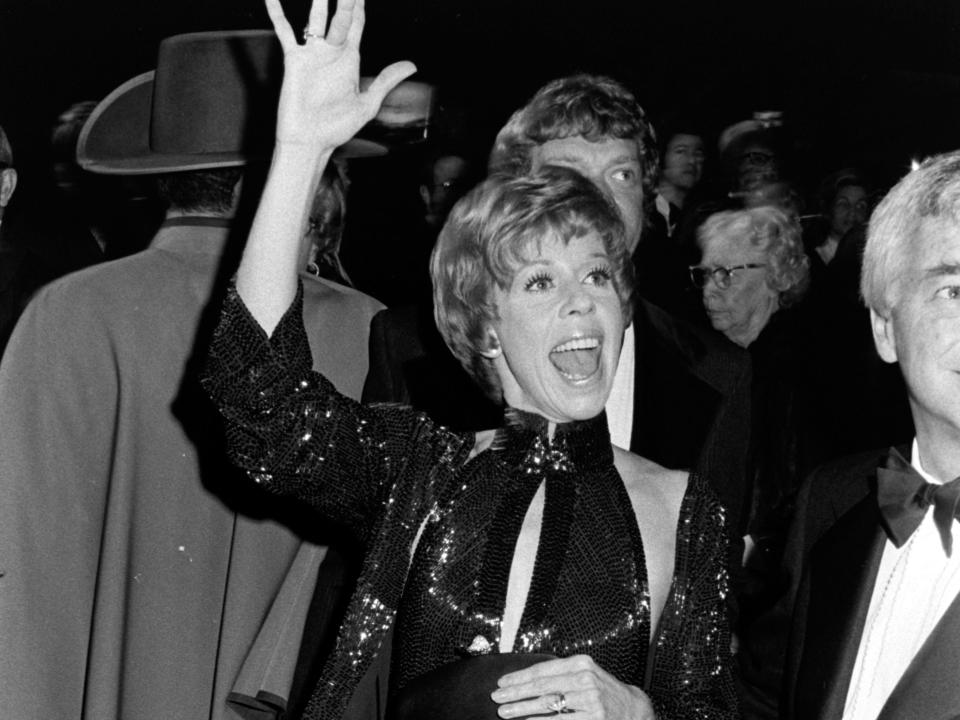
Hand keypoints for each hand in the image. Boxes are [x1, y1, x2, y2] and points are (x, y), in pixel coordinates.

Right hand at [266, 0, 415, 150]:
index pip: (356, 25)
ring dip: (319, 0)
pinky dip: (277, 13)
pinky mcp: (294, 60)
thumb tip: (412, 65)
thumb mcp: (368, 103)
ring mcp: (312, 55)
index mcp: (349, 60)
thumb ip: (386, 80)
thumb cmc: (337, 128)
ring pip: (316, 18)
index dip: (359, 7)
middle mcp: (331, 53)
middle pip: (339, 16)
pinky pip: (284, 32)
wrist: (311, 142)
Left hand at [490, 655, 655, 718]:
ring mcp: (590, 700)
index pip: (542, 670)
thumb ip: (559, 673)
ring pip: (548, 705)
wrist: (632, 709)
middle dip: (516, 693)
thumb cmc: (601, 690)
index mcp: (580, 663)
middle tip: (496, 698)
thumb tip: (524, 679)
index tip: (501, 683)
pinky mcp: (593, 719)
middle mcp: (585, 679)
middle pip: (542, 687)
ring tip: (505, 712)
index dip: (519, 677)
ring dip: (522, 709)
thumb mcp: (584, 673)